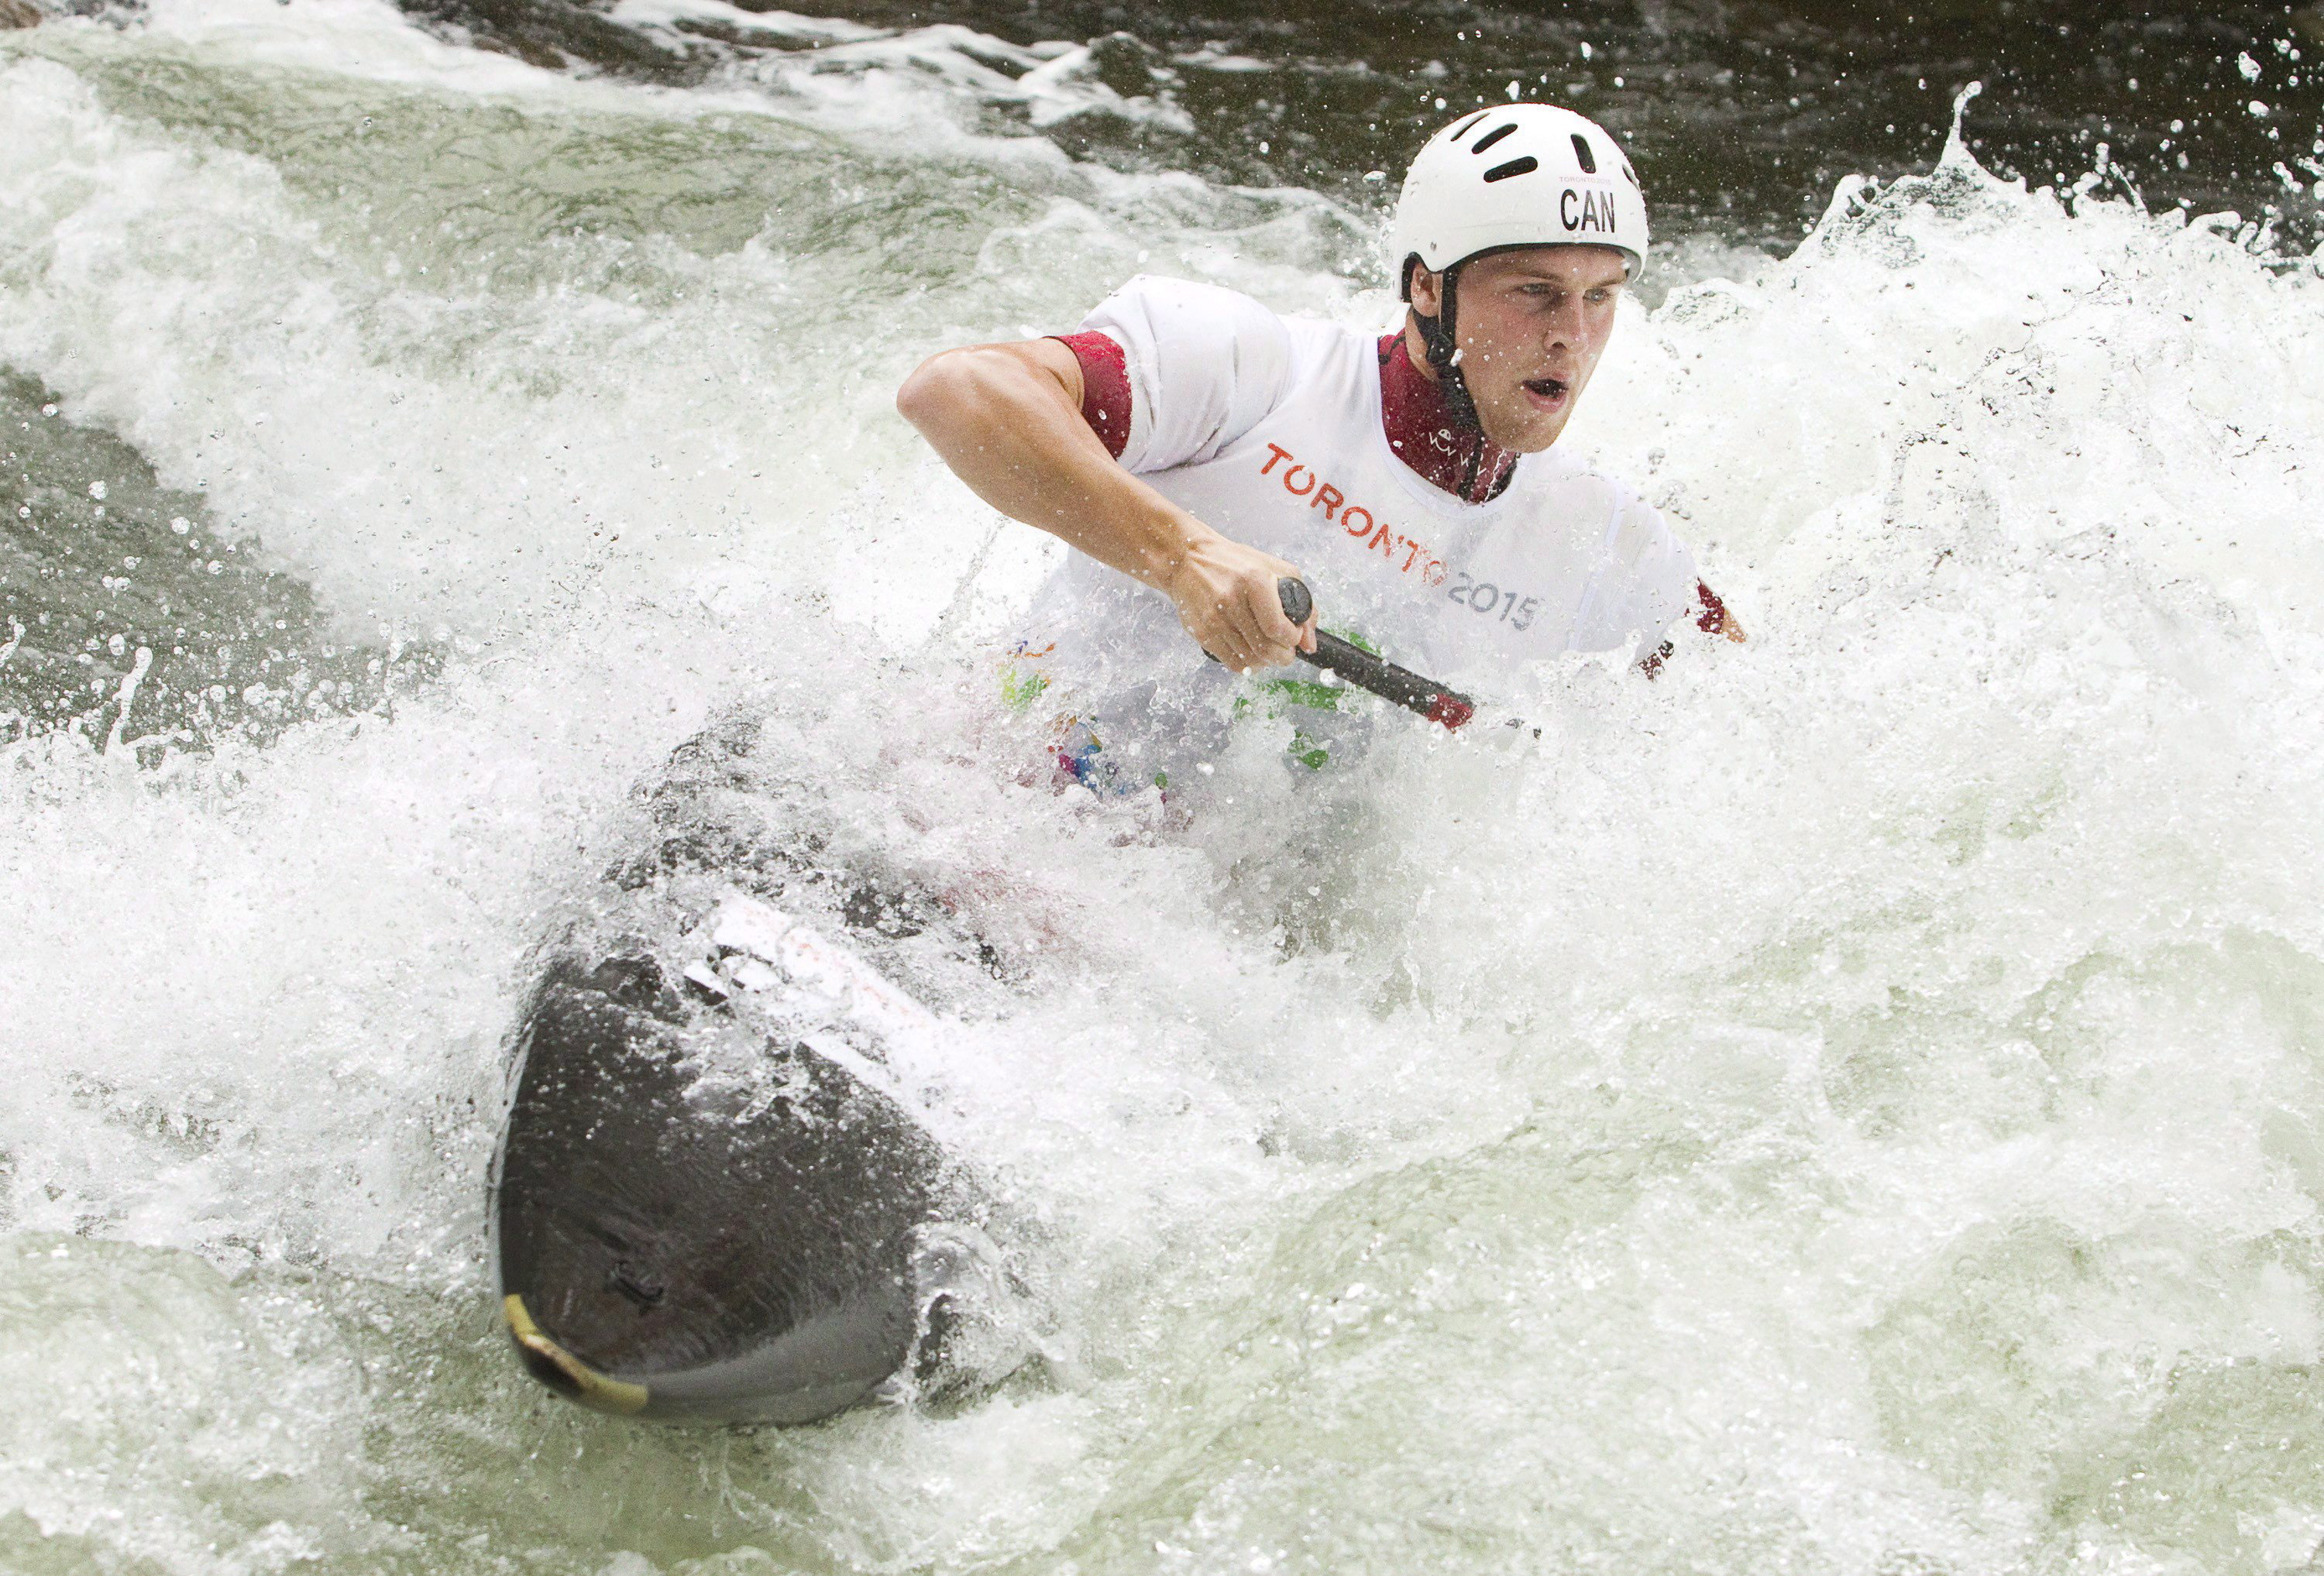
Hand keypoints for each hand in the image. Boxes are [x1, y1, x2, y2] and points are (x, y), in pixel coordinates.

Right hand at [1165, 534, 1317, 671]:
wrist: (1189, 560)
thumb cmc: (1236, 564)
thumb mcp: (1275, 570)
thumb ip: (1302, 604)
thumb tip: (1309, 644)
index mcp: (1255, 581)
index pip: (1278, 628)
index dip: (1292, 639)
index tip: (1294, 636)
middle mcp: (1232, 600)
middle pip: (1266, 650)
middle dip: (1283, 657)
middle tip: (1285, 652)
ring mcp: (1214, 619)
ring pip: (1250, 661)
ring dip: (1265, 662)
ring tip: (1267, 651)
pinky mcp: (1201, 632)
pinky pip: (1231, 663)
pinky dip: (1246, 665)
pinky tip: (1250, 653)